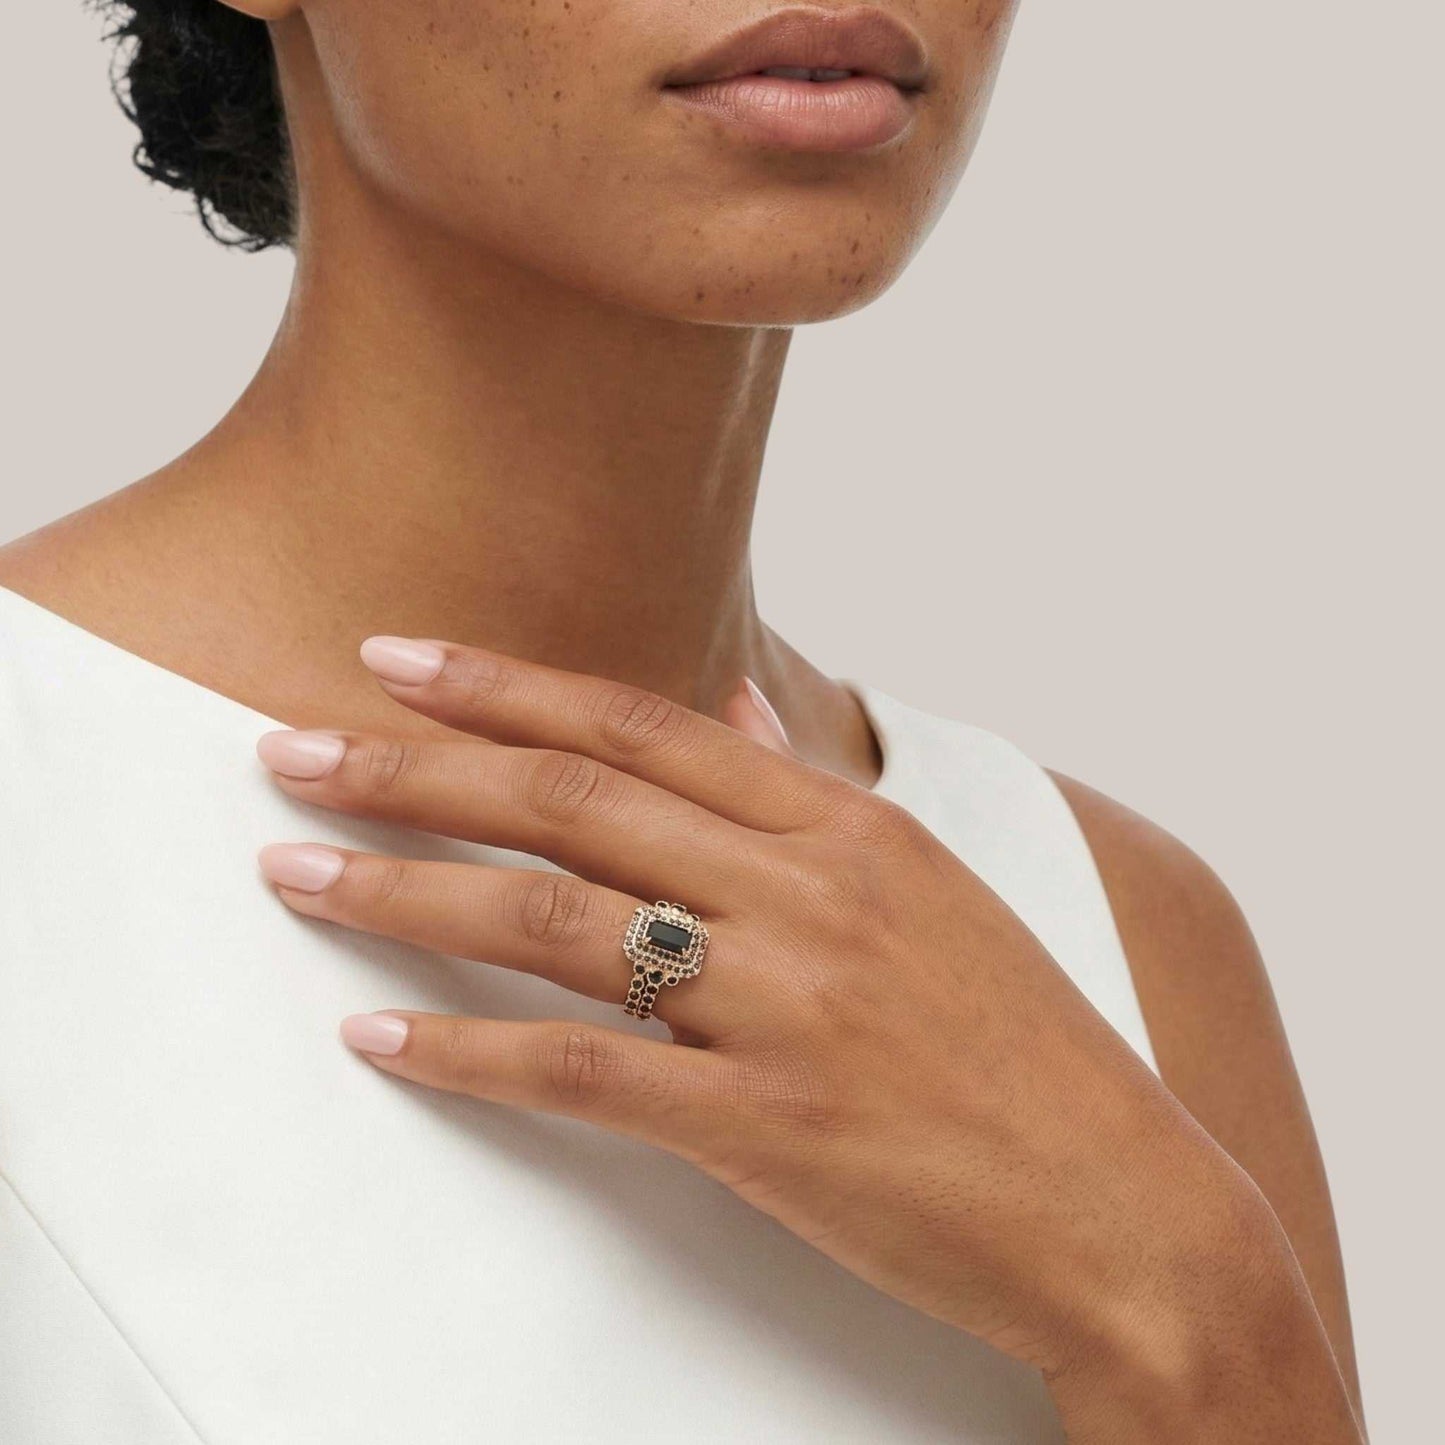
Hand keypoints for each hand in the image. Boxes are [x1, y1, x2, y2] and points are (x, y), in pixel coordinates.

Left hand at [254, 637, 1352, 1435]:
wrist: (1120, 1202)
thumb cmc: (1021, 1044)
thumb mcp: (930, 885)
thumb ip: (814, 789)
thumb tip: (739, 701)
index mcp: (847, 825)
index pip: (640, 726)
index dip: (505, 686)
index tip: (397, 660)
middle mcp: (808, 893)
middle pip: (571, 800)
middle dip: (416, 766)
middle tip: (293, 746)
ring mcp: (785, 1004)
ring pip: (553, 919)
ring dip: (406, 889)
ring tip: (297, 871)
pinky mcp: (765, 1125)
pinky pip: (581, 1072)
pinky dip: (467, 1053)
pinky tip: (379, 1037)